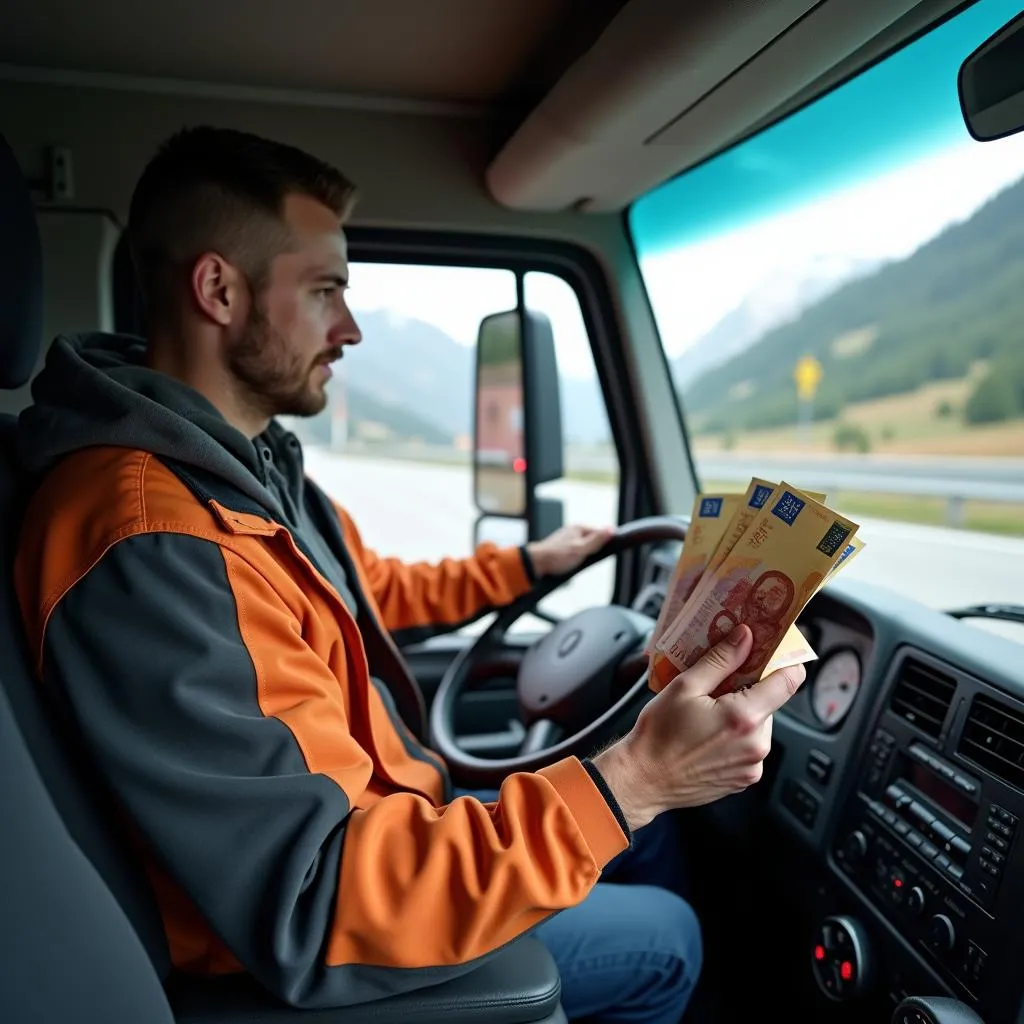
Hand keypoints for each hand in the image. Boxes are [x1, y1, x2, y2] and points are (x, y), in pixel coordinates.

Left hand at [526, 524, 614, 577]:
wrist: (536, 563)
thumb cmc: (557, 556)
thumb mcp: (581, 549)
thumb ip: (597, 540)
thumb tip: (611, 529)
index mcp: (579, 528)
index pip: (599, 532)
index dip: (604, 543)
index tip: (606, 552)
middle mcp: (573, 531)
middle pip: (591, 540)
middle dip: (593, 551)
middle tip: (588, 560)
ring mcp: (567, 539)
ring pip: (583, 548)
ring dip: (583, 557)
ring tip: (577, 563)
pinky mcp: (562, 548)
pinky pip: (575, 552)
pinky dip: (575, 559)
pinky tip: (571, 565)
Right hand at [592, 624, 804, 830]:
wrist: (644, 779)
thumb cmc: (658, 735)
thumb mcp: (684, 686)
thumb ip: (720, 659)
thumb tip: (745, 637)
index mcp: (744, 718)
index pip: (788, 681)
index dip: (784, 661)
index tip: (770, 652)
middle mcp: (756, 745)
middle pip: (770, 702)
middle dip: (749, 690)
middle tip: (717, 685)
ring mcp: (752, 766)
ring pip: (759, 724)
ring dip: (741, 713)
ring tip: (706, 714)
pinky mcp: (744, 778)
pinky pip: (749, 746)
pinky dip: (735, 735)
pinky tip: (707, 734)